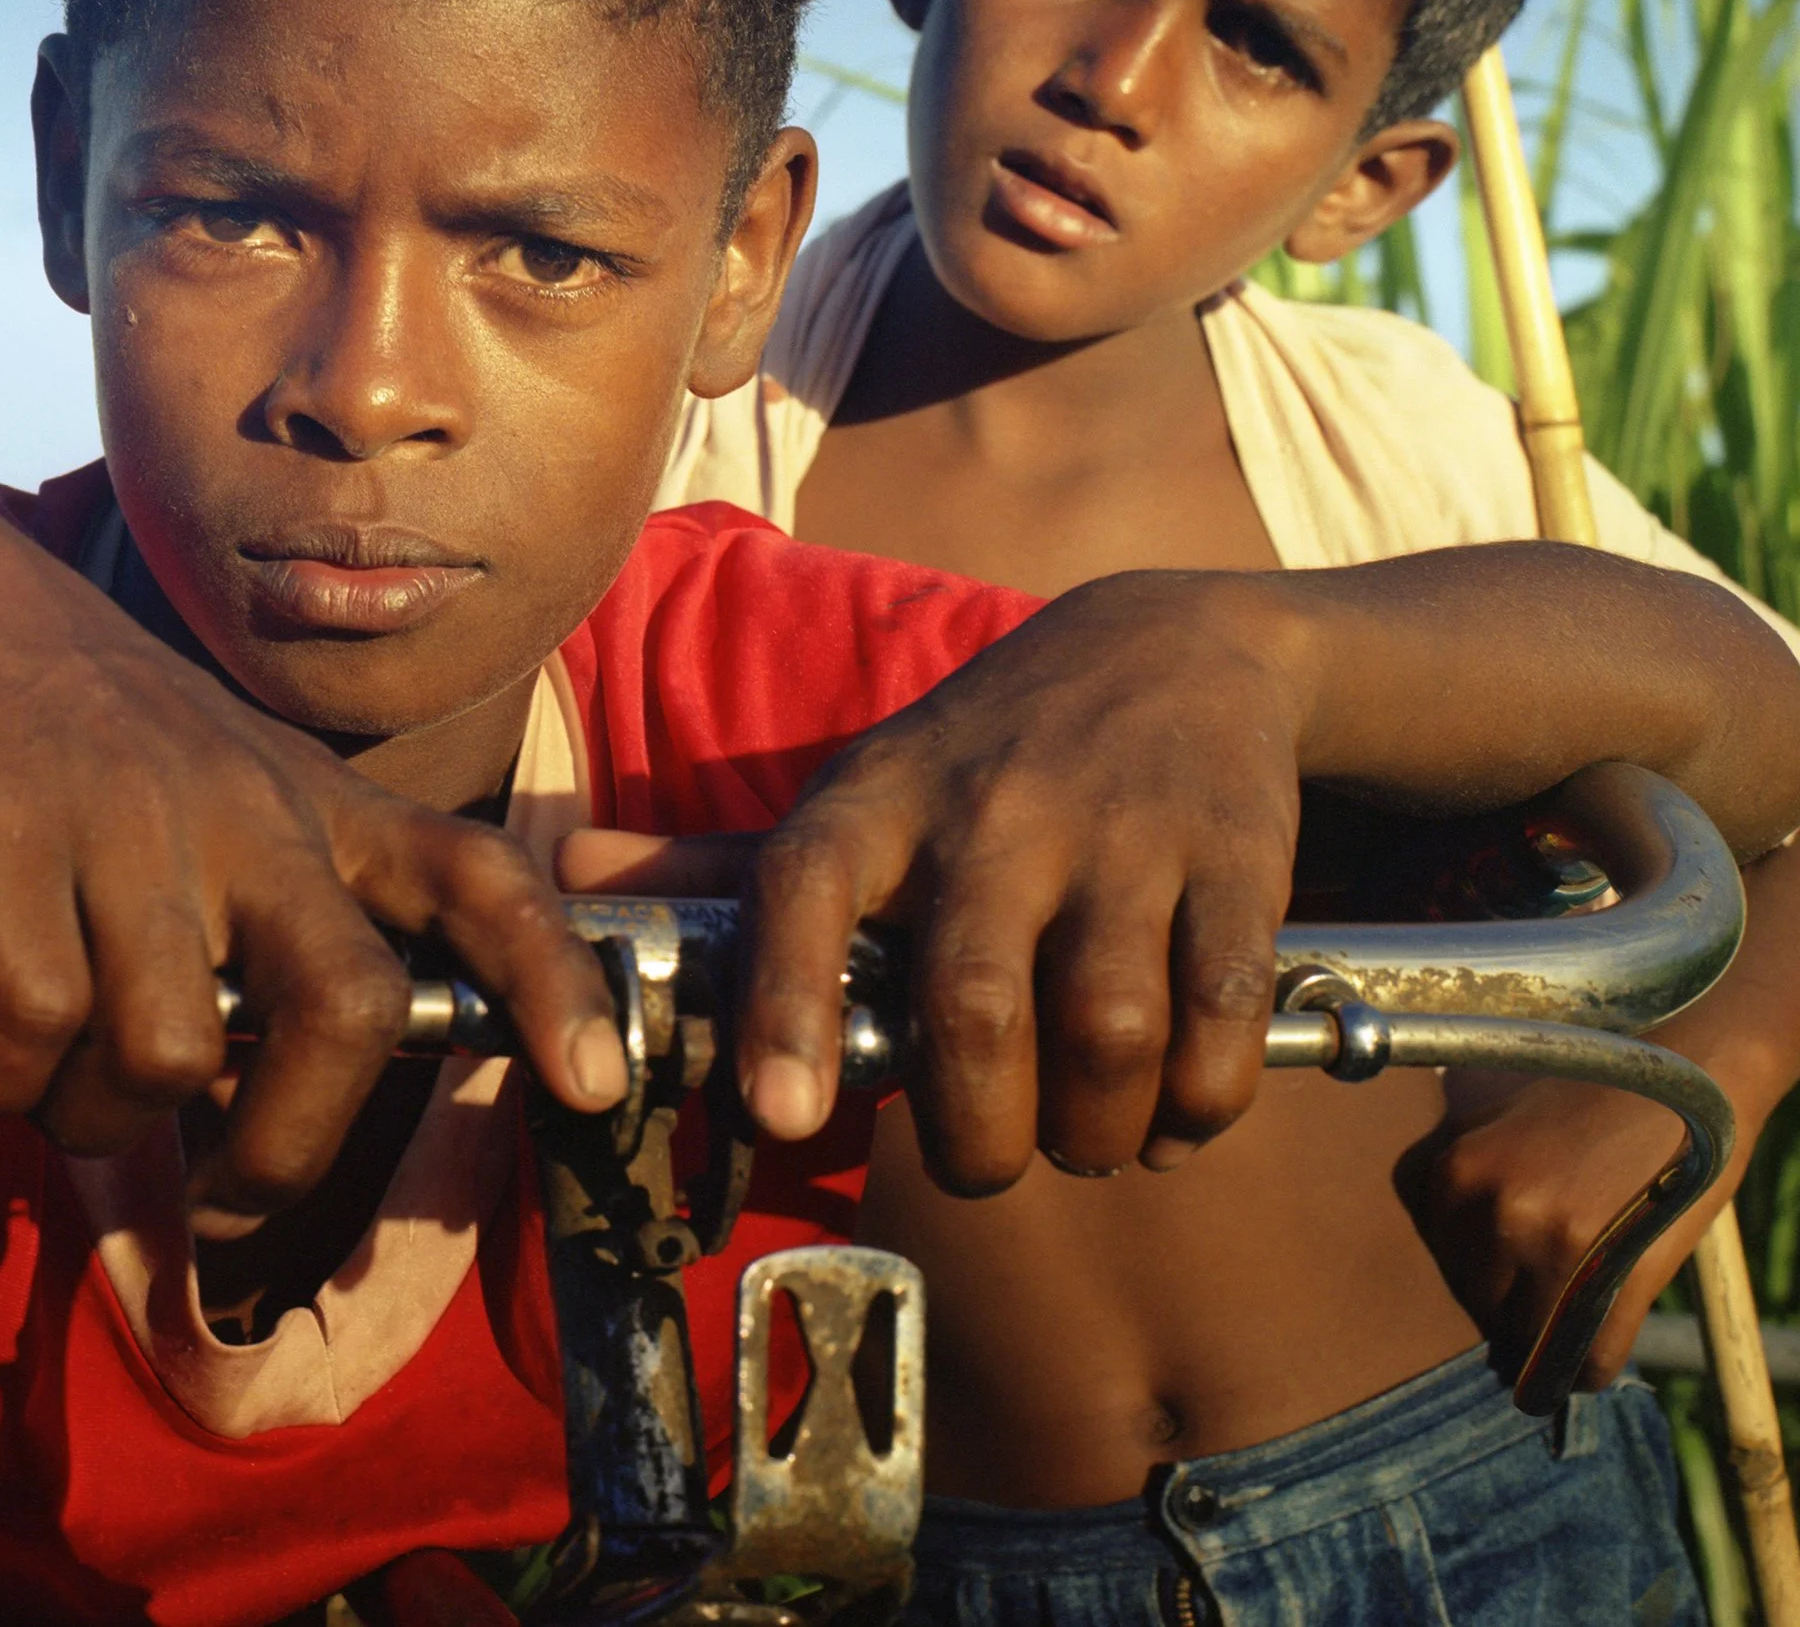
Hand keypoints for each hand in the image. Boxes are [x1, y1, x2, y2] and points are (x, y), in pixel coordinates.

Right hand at [0, 468, 623, 1218]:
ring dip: (94, 1110)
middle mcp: (247, 809)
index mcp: (309, 798)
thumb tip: (247, 1105)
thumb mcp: (203, 785)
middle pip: (349, 1009)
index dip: (552, 979)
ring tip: (38, 1063)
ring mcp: (132, 821)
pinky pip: (32, 1034)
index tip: (595, 1080)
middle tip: (224, 1200)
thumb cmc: (57, 715)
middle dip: (291, 1146)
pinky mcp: (7, 843)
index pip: (477, 877)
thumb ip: (250, 923)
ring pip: (171, 1056)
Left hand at [649, 573, 1301, 1194]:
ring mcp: (1121, 834)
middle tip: (987, 1158)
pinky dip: (1202, 1101)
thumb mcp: (863, 783)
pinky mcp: (1234, 861)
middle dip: (978, 1134)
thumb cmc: (988, 750)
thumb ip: (726, 860)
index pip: (806, 884)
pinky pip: (1221, 1022)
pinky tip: (1178, 1107)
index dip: (785, 1005)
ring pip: (1104, 1031)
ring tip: (1084, 1137)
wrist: (1178, 642)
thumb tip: (564, 871)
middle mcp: (994, 813)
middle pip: (971, 1007)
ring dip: (1094, 1130)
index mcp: (880, 800)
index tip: (782, 1116)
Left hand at [1393, 1068, 1752, 1387]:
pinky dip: (1588, 1373)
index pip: (1441, 1260)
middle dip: (1505, 1311)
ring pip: (1526, 1338)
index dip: (1475, 1274)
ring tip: (1561, 1349)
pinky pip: (1586, 1359)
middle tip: (1536, 1311)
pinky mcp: (1609, 1276)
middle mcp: (1485, 1205)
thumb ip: (1464, 1167)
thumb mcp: (1497, 1110)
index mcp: (1452, 1169)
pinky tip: (1590, 1368)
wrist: (1687, 1082)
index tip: (1499, 1282)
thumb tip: (1424, 1230)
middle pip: (1478, 1302)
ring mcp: (1546, 1242)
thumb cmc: (1592, 1096)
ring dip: (1544, 1350)